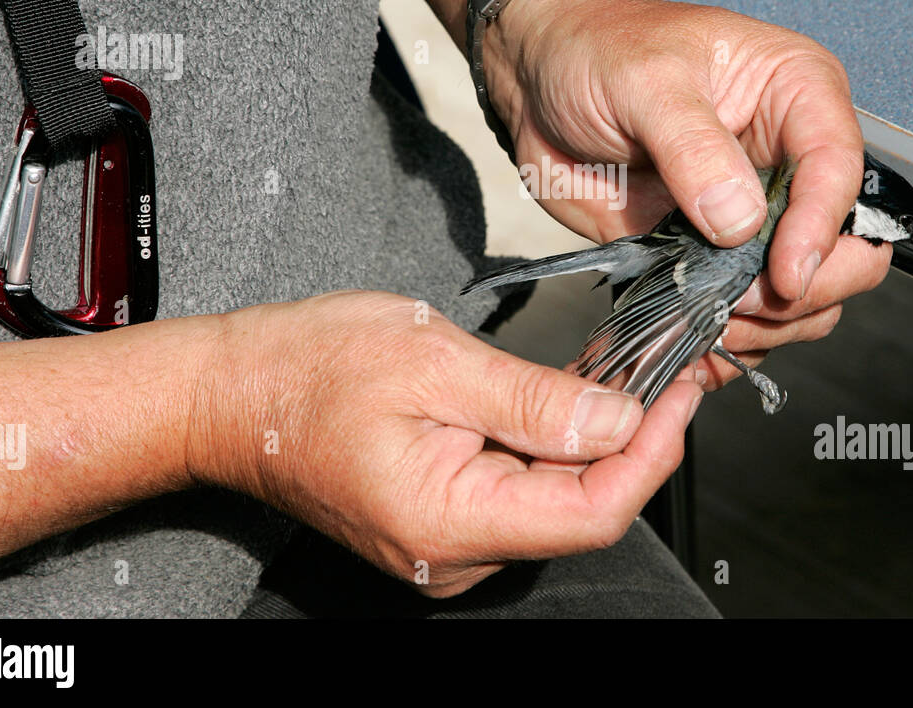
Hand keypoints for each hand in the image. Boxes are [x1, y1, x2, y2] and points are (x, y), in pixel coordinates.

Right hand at [187, 290, 701, 596]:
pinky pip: (519, 489)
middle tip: (662, 371)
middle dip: (631, 440)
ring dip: (594, 440)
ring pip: (554, 498)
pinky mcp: (442, 519)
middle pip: (579, 509)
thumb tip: (619, 422)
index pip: (591, 512)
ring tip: (621, 374)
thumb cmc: (309, 369)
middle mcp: (452, 551)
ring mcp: (446, 542)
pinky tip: (571, 396)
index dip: (651, 455)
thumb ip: (535, 401)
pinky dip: (553, 444)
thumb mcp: (435, 361)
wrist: (232, 392)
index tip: (680, 396)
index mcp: (450, 520)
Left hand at [482, 0, 891, 385]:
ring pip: (805, 297)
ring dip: (766, 323)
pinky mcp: (712, 258)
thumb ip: (694, 146)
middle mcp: (789, 162)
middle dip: (804, 286)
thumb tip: (739, 219)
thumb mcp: (645, 79)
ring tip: (710, 317)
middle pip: (848, 247)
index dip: (821, 229)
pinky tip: (694, 339)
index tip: (784, 274)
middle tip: (743, 298)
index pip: (839, 169)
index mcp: (798, 96)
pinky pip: (745, 318)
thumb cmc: (599, 50)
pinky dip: (726, 339)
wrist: (542, 78)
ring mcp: (754, 218)